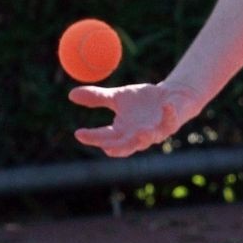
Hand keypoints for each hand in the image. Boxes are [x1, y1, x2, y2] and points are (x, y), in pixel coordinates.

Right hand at [69, 80, 199, 157]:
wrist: (170, 96)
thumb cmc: (142, 101)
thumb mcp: (117, 98)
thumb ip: (97, 98)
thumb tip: (70, 95)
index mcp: (122, 131)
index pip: (104, 138)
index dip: (92, 138)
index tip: (78, 133)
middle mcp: (137, 135)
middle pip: (125, 146)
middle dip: (117, 148)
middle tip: (106, 148)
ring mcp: (155, 131)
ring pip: (149, 139)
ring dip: (145, 137)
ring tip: (140, 133)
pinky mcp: (171, 122)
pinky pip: (171, 121)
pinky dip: (168, 114)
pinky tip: (166, 106)